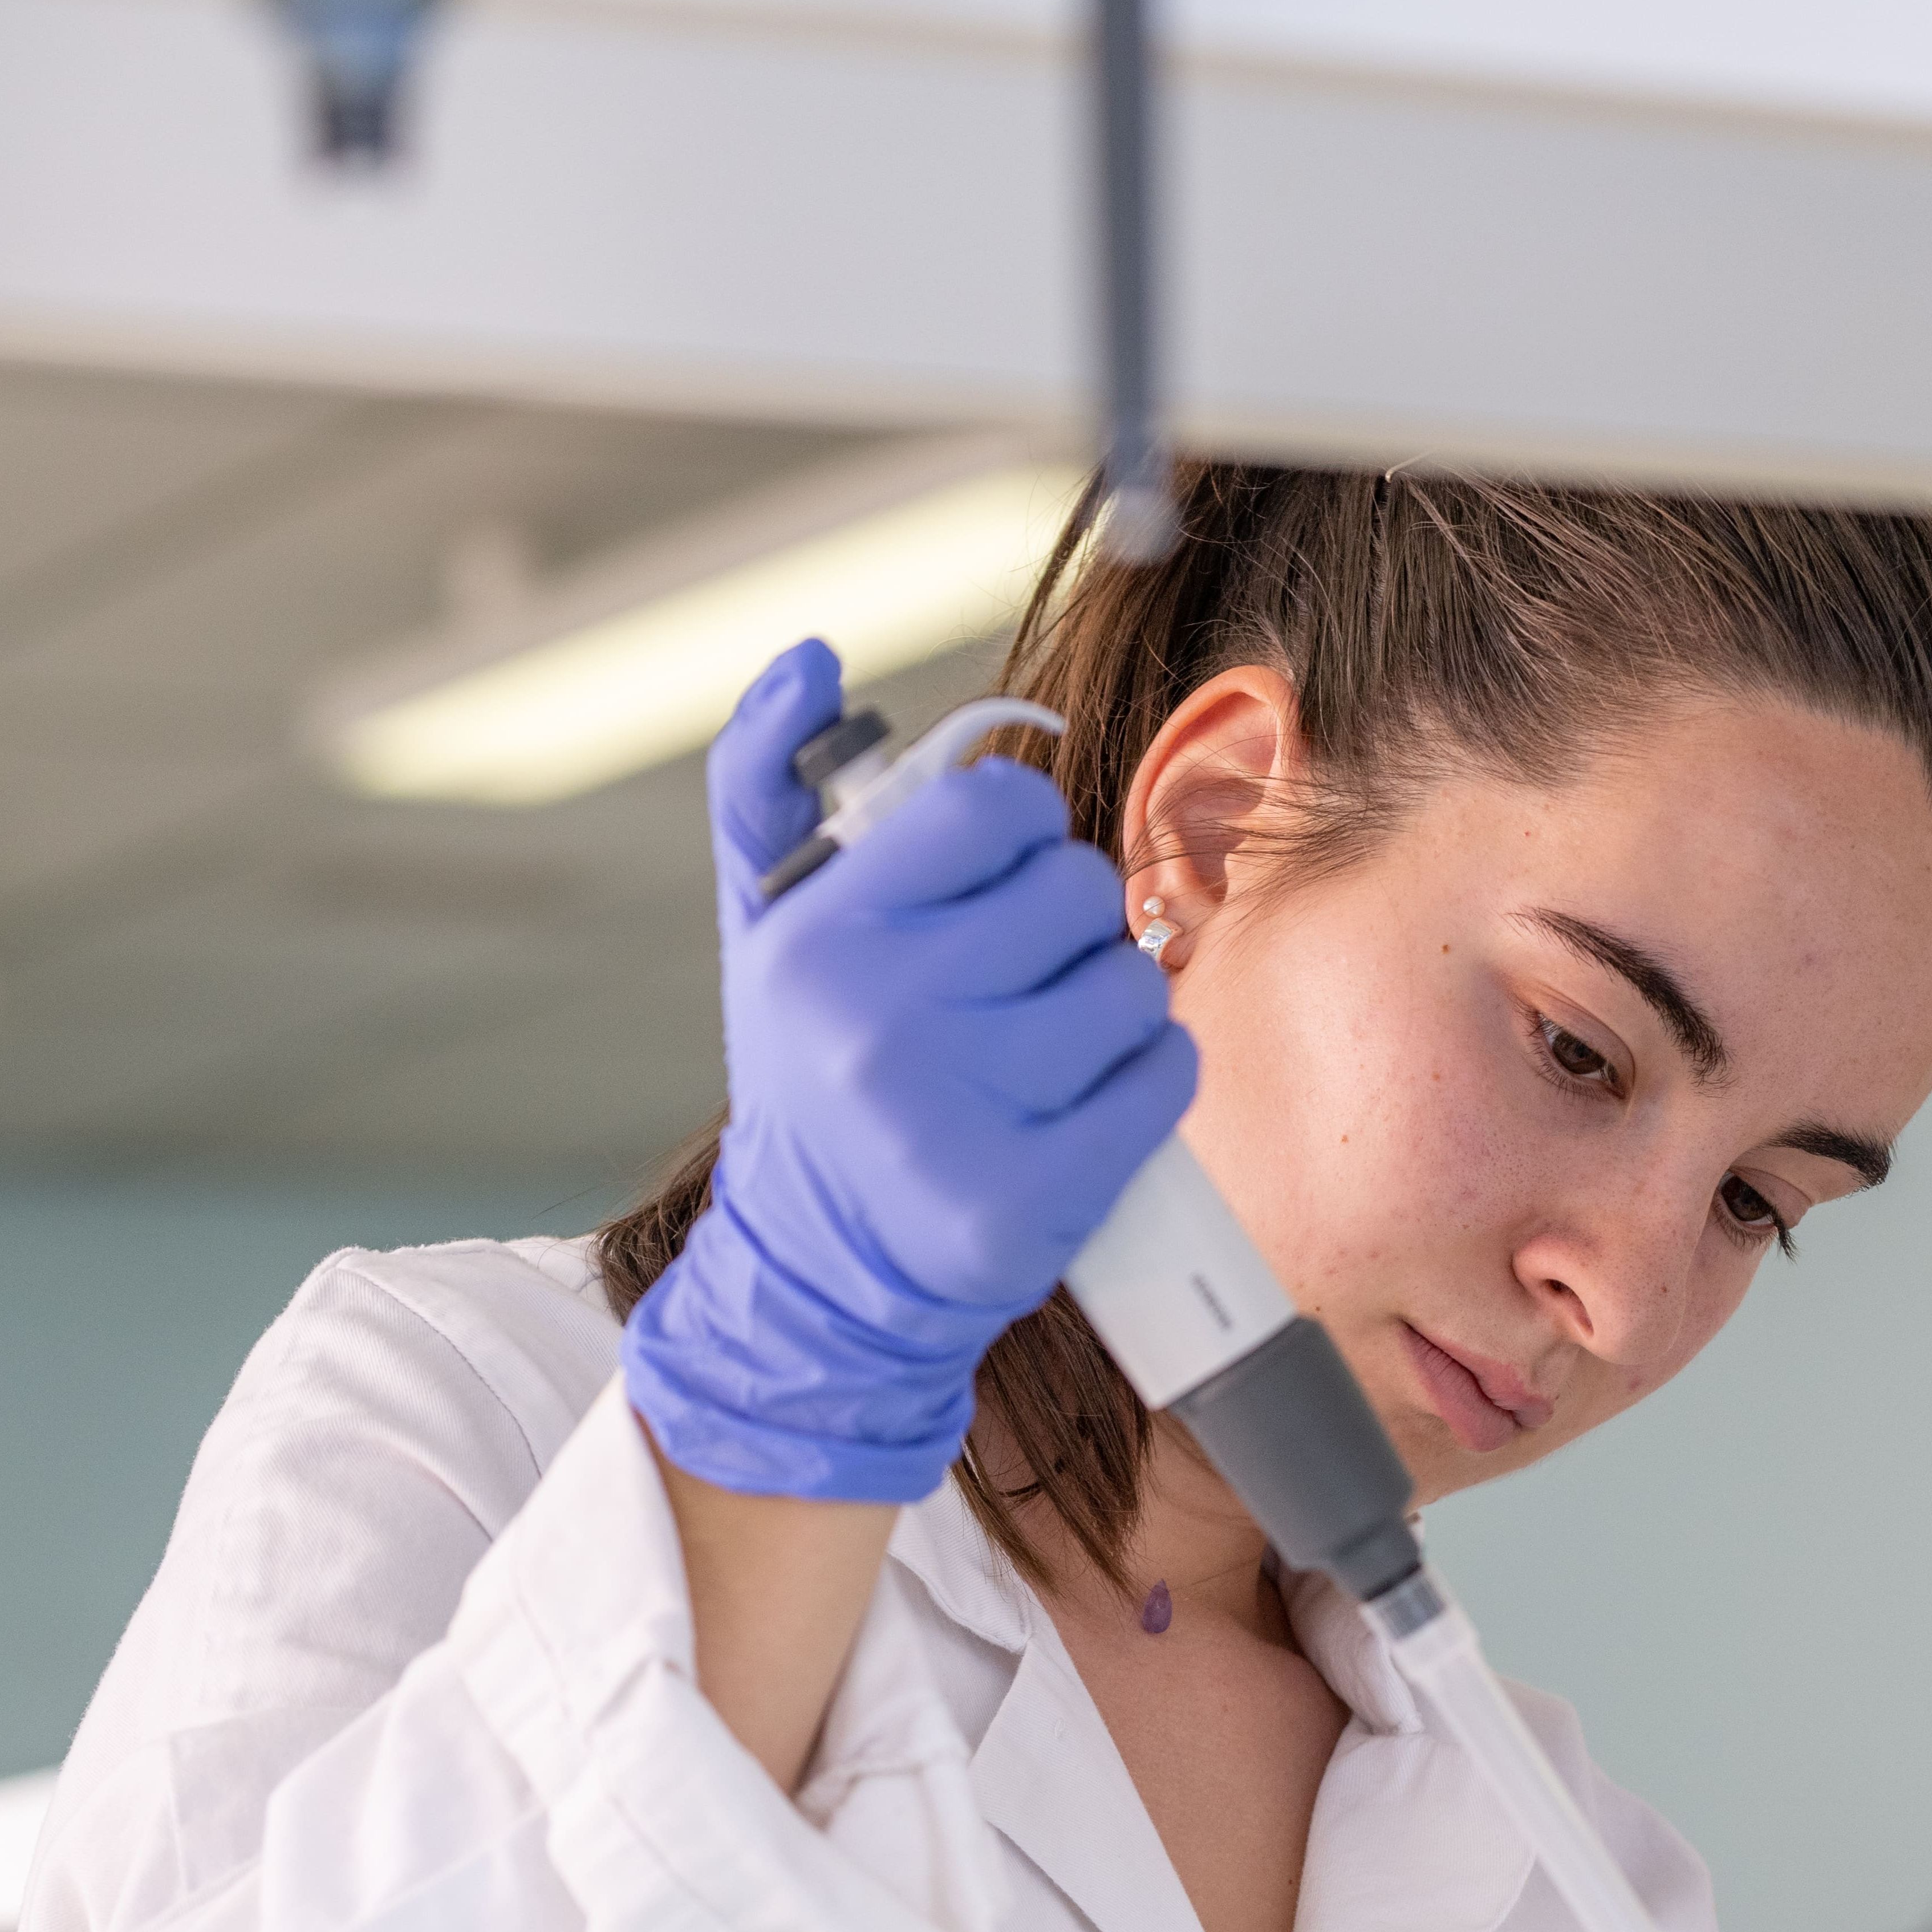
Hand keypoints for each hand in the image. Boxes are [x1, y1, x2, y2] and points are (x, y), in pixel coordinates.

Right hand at [623, 641, 1196, 1501]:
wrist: (824, 1271)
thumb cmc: (814, 1073)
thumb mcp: (764, 927)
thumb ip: (770, 781)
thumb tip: (812, 660)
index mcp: (820, 940)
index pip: (994, 806)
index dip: (1015, 835)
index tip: (988, 888)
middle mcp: (879, 1027)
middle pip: (1076, 889)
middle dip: (1064, 928)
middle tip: (1014, 984)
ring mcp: (959, 1121)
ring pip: (1131, 983)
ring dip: (1112, 1006)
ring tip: (1047, 1050)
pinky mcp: (1034, 1203)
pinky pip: (1167, 1075)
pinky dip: (1149, 1079)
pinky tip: (1087, 1104)